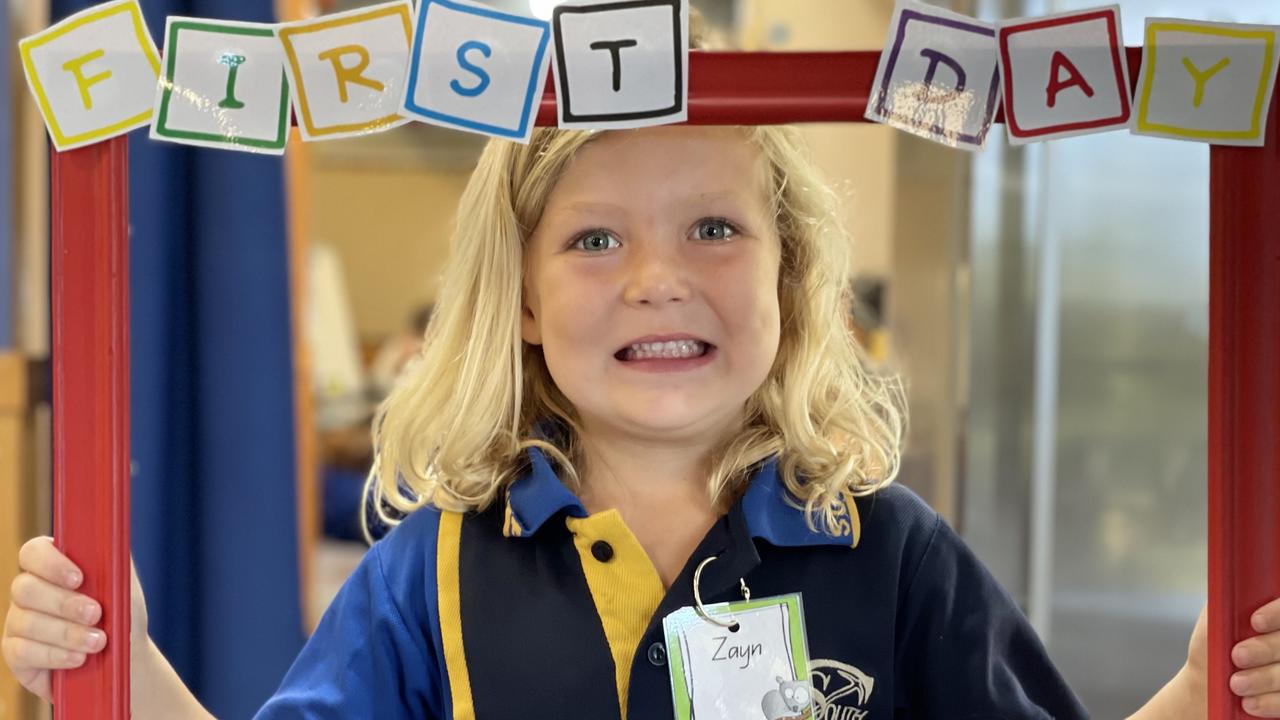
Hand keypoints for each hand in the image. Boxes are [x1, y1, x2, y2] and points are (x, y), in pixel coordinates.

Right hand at [2, 536, 149, 702]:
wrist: (125, 658)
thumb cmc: (123, 616)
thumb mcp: (124, 587)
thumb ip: (113, 560)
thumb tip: (110, 534)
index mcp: (51, 567)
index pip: (33, 552)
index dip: (51, 563)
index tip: (79, 578)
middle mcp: (28, 592)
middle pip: (25, 588)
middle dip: (63, 603)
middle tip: (96, 614)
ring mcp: (17, 623)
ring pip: (25, 622)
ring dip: (66, 633)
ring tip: (98, 642)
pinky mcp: (15, 654)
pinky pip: (22, 652)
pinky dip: (54, 655)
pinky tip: (78, 659)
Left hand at [1183, 598, 1279, 716]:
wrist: (1209, 685)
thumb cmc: (1214, 646)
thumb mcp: (1215, 618)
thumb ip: (1226, 598)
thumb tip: (1228, 575)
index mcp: (1277, 614)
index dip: (1277, 613)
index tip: (1254, 622)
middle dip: (1266, 648)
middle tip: (1237, 656)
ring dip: (1265, 678)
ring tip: (1235, 684)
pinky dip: (1272, 702)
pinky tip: (1250, 704)